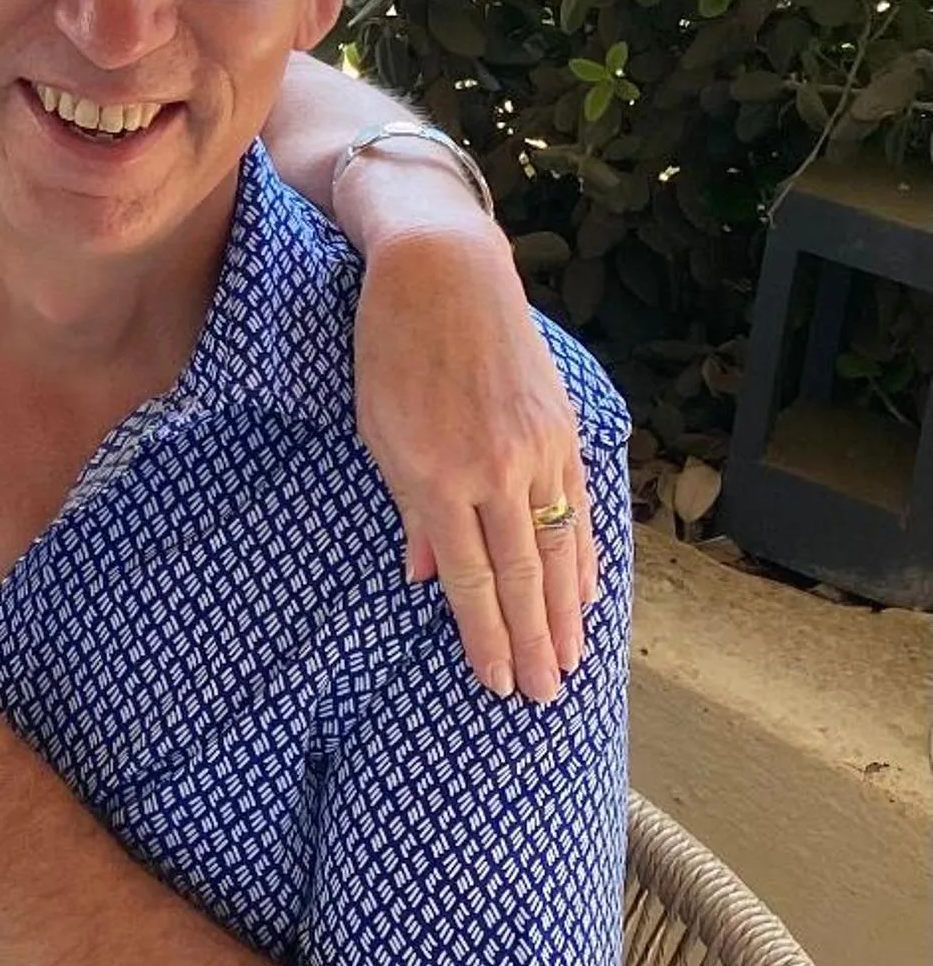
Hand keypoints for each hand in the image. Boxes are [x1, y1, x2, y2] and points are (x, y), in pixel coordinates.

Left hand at [352, 226, 595, 701]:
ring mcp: (537, 448)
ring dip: (565, 613)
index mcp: (438, 477)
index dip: (484, 637)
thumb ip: (411, 510)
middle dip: (533, 643)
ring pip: (558, 548)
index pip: (470, 580)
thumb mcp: (379, 433)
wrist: (442, 270)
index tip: (496, 681)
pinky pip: (578, 506)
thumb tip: (430, 578)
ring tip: (572, 662)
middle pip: (520, 577)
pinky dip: (582, 554)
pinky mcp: (562, 427)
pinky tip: (586, 593)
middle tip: (546, 696)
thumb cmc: (390, 350)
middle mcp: (495, 470)